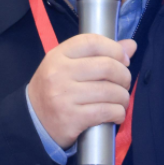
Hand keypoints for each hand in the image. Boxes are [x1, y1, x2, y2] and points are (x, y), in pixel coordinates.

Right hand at [27, 34, 137, 149]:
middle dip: (124, 76)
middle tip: (124, 84)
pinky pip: (106, 111)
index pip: (92, 42)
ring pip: (110, 91)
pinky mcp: (71, 118)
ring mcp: (64, 97)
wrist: (33, 121)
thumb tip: (130, 45)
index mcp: (58, 55)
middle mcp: (60, 73)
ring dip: (123, 97)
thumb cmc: (54, 90)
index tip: (124, 59)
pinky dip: (118, 113)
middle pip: (107, 67)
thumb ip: (98, 54)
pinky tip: (116, 114)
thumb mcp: (68, 66)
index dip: (115, 49)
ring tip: (121, 101)